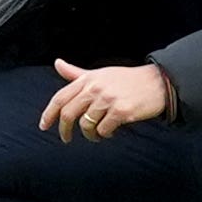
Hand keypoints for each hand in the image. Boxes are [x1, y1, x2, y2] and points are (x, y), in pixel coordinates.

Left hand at [40, 59, 167, 142]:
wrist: (157, 82)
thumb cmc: (127, 79)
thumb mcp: (100, 73)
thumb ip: (77, 73)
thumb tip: (57, 63)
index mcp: (88, 79)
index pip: (60, 97)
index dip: (48, 113)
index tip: (44, 125)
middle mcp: (95, 88)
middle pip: (68, 114)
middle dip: (64, 130)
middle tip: (66, 139)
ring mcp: (108, 99)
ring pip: (86, 125)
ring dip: (90, 135)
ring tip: (97, 134)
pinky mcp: (121, 111)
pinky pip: (103, 130)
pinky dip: (104, 135)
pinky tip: (111, 132)